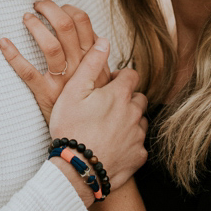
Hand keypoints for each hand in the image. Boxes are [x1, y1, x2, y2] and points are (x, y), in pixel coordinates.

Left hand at [0, 0, 110, 122]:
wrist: (86, 134)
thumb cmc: (91, 101)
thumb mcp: (101, 77)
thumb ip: (96, 57)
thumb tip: (97, 36)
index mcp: (92, 58)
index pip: (83, 22)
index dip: (68, 9)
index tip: (58, 7)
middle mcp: (79, 66)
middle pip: (66, 27)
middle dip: (50, 10)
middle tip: (38, 5)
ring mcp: (62, 80)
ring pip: (51, 46)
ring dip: (36, 27)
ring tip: (26, 18)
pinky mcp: (45, 94)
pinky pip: (28, 72)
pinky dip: (13, 56)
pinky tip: (3, 43)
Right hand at [48, 39, 148, 200]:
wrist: (77, 170)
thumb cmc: (71, 129)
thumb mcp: (73, 92)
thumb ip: (90, 65)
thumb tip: (103, 41)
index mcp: (120, 95)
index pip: (131, 75)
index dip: (119, 78)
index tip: (107, 85)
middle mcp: (134, 113)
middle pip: (138, 98)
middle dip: (127, 99)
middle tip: (106, 108)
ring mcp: (138, 135)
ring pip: (140, 121)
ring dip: (129, 120)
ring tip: (108, 128)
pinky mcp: (139, 156)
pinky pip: (138, 144)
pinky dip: (129, 144)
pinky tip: (113, 147)